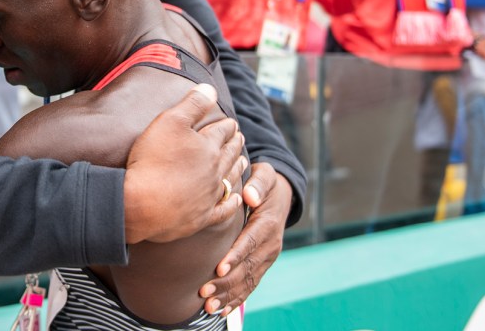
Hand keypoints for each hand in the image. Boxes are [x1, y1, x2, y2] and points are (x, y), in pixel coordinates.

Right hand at [123, 84, 246, 243]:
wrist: (140, 204)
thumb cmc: (152, 160)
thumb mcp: (170, 122)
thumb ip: (192, 104)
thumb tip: (211, 88)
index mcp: (208, 147)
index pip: (222, 131)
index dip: (227, 125)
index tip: (231, 122)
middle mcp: (214, 171)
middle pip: (229, 154)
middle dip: (235, 143)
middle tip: (240, 138)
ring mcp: (209, 196)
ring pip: (229, 179)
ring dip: (237, 168)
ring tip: (242, 161)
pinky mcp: (201, 217)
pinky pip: (223, 210)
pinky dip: (232, 203)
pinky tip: (235, 199)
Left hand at [198, 162, 291, 314]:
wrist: (280, 195)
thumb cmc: (264, 182)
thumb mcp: (266, 175)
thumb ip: (259, 183)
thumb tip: (250, 196)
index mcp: (268, 224)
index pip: (250, 242)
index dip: (235, 256)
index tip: (219, 268)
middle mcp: (271, 245)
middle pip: (247, 267)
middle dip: (225, 282)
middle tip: (204, 292)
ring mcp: (267, 257)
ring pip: (248, 280)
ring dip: (229, 295)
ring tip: (209, 306)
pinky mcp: (263, 265)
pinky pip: (251, 285)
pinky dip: (237, 299)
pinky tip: (222, 310)